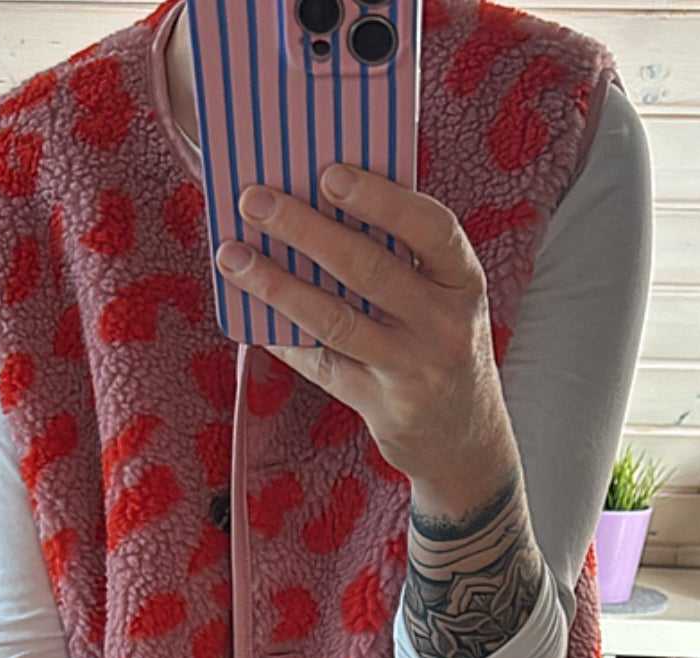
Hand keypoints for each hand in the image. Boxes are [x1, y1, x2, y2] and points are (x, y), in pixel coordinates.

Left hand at [216, 163, 501, 488]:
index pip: (430, 228)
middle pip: (369, 269)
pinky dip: (285, 339)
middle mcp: (446, 325)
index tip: (330, 173)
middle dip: (305, 229)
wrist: (466, 442)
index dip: (381, 199)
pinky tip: (253, 317)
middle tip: (255, 201)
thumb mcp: (444, 300)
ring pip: (337, 320)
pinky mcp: (386, 408)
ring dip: (278, 285)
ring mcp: (416, 370)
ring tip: (233, 256)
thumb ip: (403, 259)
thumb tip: (319, 205)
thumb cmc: (442, 349)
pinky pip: (324, 367)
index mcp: (464, 282)